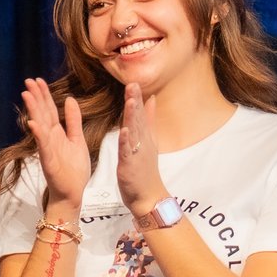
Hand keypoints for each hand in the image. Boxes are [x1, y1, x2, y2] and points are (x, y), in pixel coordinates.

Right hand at [21, 78, 90, 214]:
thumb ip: (73, 120)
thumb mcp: (77, 139)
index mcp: (57, 134)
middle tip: (28, 81)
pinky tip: (33, 123)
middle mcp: (50, 139)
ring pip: (40, 126)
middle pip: (42, 114)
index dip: (44, 95)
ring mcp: (48, 149)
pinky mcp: (49, 161)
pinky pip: (43, 146)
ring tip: (27, 95)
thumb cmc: (74, 170)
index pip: (49, 110)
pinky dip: (38, 134)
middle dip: (36, 97)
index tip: (38, 80)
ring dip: (33, 110)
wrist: (72, 193)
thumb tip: (69, 99)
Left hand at [114, 82, 167, 212]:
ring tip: (130, 101)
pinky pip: (128, 151)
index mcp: (144, 136)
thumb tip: (151, 99)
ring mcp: (137, 153)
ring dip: (132, 116)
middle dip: (135, 101)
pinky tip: (125, 131)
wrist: (148, 195)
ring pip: (134, 132)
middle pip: (138, 119)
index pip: (141, 114)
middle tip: (132, 83)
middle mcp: (142, 142)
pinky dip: (126, 141)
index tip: (133, 81)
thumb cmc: (145, 169)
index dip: (137, 97)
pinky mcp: (130, 165)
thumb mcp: (149, 141)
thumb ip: (150, 120)